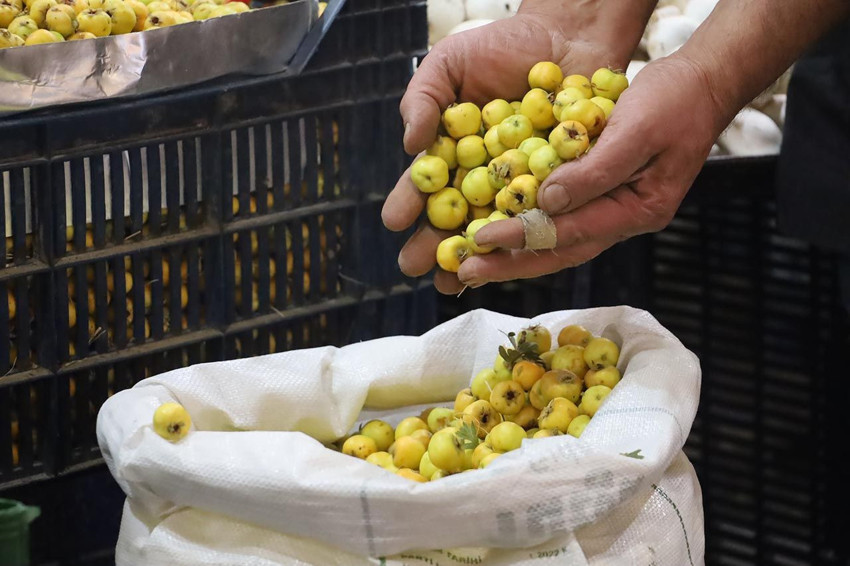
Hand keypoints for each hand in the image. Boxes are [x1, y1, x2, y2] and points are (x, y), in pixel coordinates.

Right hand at [381, 4, 650, 293]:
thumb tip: (410, 144)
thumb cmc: (501, 47)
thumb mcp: (450, 62)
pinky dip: (526, 237)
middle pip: (452, 217)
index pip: (424, 184)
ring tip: (455, 278)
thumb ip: (422, 97)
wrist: (566, 36)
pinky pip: (540, 215)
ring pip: (492, 227)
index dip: (408, 202)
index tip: (394, 219)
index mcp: (450, 154)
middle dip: (432, 244)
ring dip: (474, 255)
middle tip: (415, 266)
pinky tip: (513, 257)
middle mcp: (480, 177)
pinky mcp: (557, 187)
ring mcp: (519, 185)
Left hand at [459, 56, 730, 288]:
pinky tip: (498, 228)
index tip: (480, 240)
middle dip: (511, 263)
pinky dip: (528, 225)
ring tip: (474, 262)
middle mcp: (623, 219)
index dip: (522, 237)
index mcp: (638, 210)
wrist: (700, 84)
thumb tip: (546, 203)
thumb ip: (595, 170)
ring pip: (557, 240)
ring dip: (515, 252)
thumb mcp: (637, 129)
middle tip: (465, 271)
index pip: (570, 232)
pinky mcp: (602, 193)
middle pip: (560, 250)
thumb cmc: (675, 101)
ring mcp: (613, 209)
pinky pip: (560, 217)